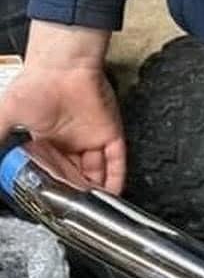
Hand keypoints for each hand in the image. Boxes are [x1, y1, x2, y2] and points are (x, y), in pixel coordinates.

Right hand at [0, 21, 123, 193]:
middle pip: (78, 175)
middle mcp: (72, 142)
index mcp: (48, 140)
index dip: (56, 186)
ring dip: (96, 191)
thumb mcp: (7, 115)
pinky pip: (117, 162)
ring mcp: (92, 139)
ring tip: (94, 209)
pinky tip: (112, 194)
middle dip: (77, 193)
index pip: (55, 170)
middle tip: (76, 211)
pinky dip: (116, 180)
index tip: (55, 202)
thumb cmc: (36, 84)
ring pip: (98, 173)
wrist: (63, 66)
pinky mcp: (111, 136)